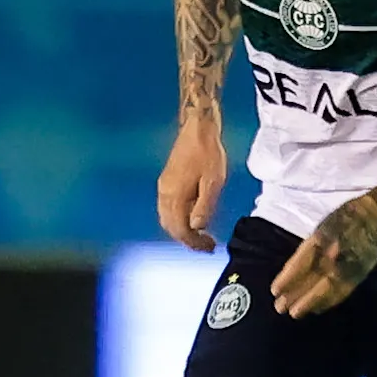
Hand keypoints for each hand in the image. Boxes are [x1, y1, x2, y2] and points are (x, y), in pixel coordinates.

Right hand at [156, 119, 227, 251]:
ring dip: (182, 231)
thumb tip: (197, 227)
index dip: (194, 242)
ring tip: (200, 236)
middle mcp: (165, 193)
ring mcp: (164, 188)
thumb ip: (204, 205)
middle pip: (171, 227)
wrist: (197, 129)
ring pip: (167, 219)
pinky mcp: (166, 182)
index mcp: (175, 195)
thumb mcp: (213, 181)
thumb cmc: (208, 152)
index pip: (180, 229)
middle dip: (188, 240)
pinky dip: (178, 220)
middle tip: (207, 245)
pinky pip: (167, 209)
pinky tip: (192, 219)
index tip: (209, 247)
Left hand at [270, 196, 376, 317]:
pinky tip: (317, 308)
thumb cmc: (346, 217)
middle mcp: (335, 254)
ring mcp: (349, 265)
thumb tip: (294, 270)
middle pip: (312, 279)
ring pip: (326, 289)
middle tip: (280, 308)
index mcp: (323, 239)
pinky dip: (328, 302)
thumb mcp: (323, 226)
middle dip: (295, 295)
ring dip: (310, 303)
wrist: (376, 216)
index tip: (274, 290)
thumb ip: (310, 248)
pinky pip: (342, 292)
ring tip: (296, 313)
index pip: (301, 263)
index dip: (288, 278)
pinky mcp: (359, 274)